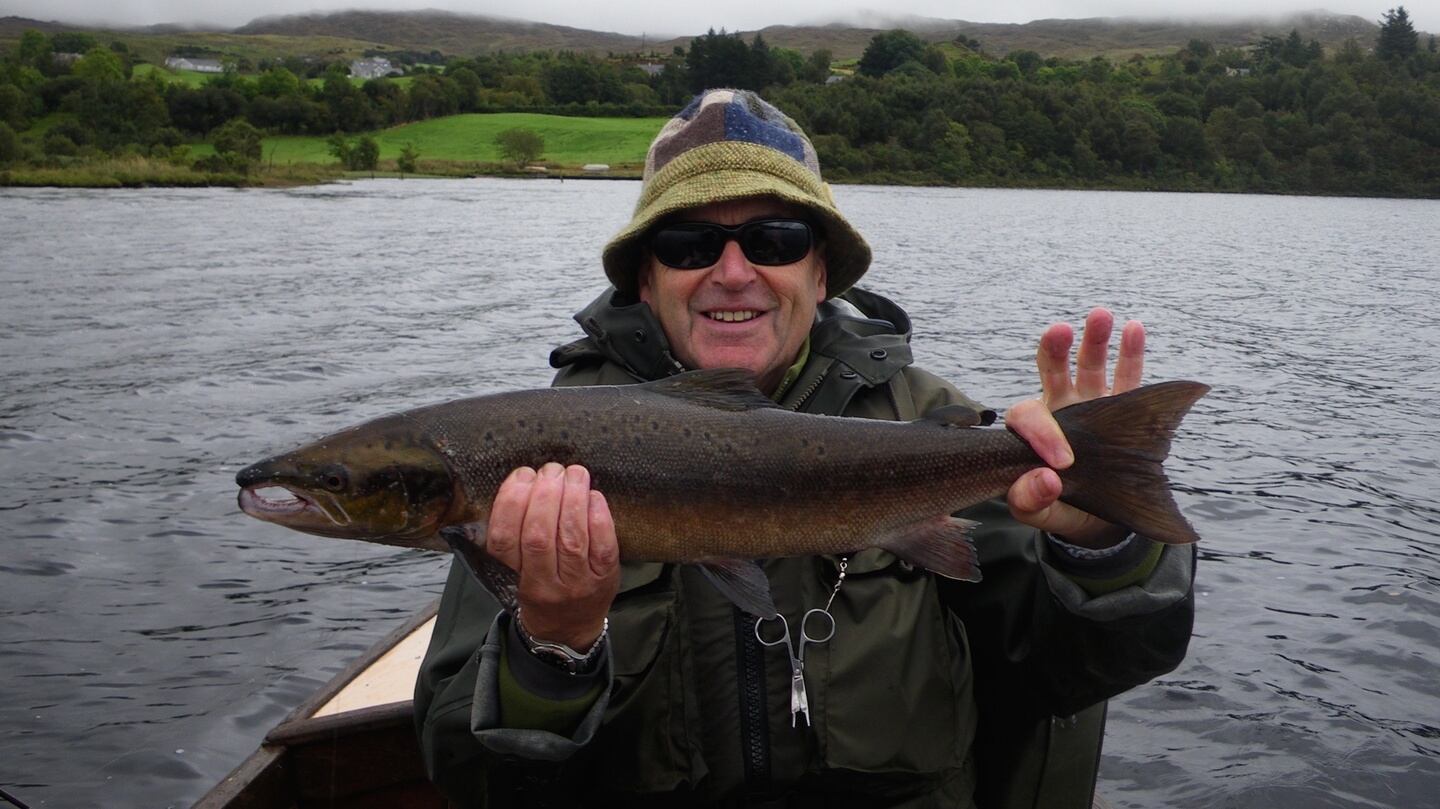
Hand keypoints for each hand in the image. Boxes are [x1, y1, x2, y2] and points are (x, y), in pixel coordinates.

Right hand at [484, 463, 620, 648]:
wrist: (569, 630)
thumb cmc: (539, 590)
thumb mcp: (513, 571)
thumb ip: (512, 535)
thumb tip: (521, 482)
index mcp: (514, 578)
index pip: (504, 539)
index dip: (511, 502)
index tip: (521, 475)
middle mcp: (545, 585)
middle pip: (539, 536)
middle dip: (544, 494)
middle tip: (551, 470)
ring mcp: (578, 583)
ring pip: (572, 537)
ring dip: (572, 498)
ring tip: (573, 473)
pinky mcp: (605, 577)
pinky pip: (603, 544)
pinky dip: (598, 515)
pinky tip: (593, 495)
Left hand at [1005, 307, 1145, 547]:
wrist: (1100, 523)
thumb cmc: (1062, 513)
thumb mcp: (1039, 516)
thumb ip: (1030, 503)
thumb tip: (1044, 478)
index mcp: (1031, 434)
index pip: (1028, 416)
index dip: (1040, 432)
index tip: (1063, 461)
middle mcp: (1059, 411)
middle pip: (1052, 371)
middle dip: (1054, 349)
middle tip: (1060, 331)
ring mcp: (1091, 406)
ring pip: (1090, 366)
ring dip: (1095, 340)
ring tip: (1102, 316)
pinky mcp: (1123, 411)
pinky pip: (1128, 377)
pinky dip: (1131, 353)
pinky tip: (1134, 329)